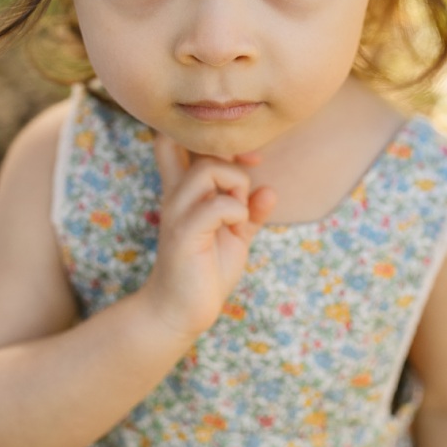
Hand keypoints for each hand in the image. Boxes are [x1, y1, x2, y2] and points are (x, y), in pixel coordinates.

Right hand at [144, 133, 275, 339]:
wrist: (181, 311)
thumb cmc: (207, 270)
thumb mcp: (235, 234)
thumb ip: (251, 210)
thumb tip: (269, 189)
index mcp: (185, 188)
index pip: (178, 138)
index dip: (216, 135)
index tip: (247, 159)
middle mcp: (177, 193)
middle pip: (194, 142)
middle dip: (232, 153)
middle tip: (245, 183)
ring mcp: (178, 212)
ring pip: (210, 169)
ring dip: (238, 185)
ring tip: (240, 211)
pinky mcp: (184, 234)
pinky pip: (218, 205)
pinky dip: (238, 211)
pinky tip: (238, 228)